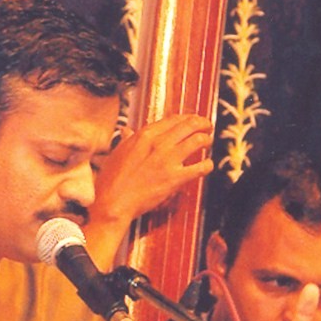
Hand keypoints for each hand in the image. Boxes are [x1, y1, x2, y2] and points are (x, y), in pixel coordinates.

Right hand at [88, 114, 213, 265]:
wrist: (113, 202)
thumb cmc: (111, 180)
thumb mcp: (116, 153)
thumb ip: (126, 140)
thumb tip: (127, 131)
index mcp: (144, 135)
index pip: (173, 119)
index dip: (186, 118)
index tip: (191, 120)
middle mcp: (158, 143)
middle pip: (189, 124)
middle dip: (202, 123)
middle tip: (206, 126)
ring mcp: (168, 160)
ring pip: (198, 140)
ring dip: (207, 139)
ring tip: (208, 141)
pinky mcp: (175, 178)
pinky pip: (201, 167)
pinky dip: (208, 164)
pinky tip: (207, 165)